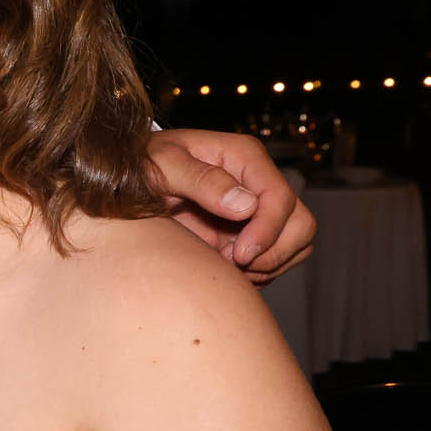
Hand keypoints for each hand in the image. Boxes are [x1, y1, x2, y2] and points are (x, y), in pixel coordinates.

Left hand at [148, 128, 314, 283]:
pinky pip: (277, 260)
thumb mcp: (161, 166)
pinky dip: (260, 273)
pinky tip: (226, 270)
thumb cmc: (142, 165)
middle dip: (273, 252)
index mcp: (244, 157)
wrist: (130, 183)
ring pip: (296, 245)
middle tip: (232, 262)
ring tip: (226, 266)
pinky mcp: (250, 233)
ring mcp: (258, 210)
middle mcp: (258, 182)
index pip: (280, 198)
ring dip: (269, 266)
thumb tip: (246, 205)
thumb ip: (200, 180)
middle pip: (301, 225)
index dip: (268, 231)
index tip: (240, 255)